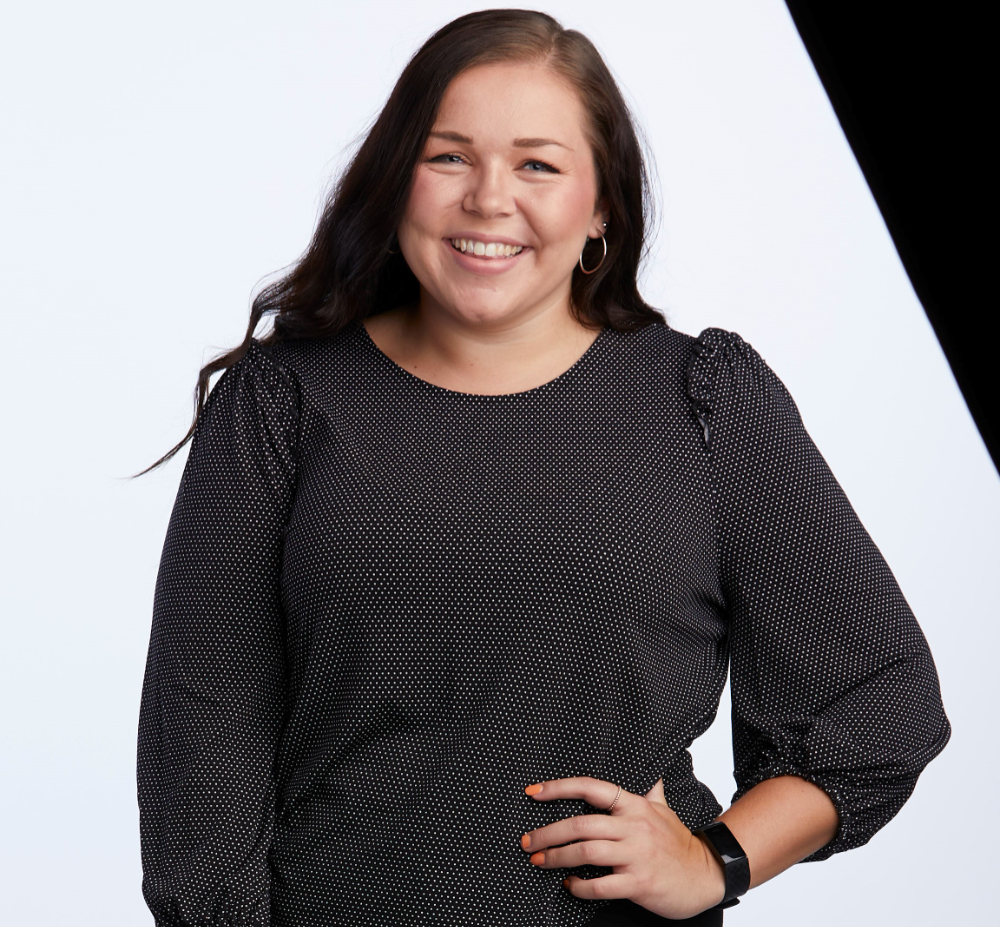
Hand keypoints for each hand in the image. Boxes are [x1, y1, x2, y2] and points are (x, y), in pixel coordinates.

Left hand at [520, 775, 725, 919]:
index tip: (534, 791)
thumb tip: (647, 770)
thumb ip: (649, 789)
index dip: (559, 788)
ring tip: (540, 861)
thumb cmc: (678, 842)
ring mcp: (636, 855)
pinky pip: (602, 885)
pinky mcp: (639, 882)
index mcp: (635, 805)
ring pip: (587, 852)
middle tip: (528, 841)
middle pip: (581, 824)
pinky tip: (570, 885)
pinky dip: (580, 886)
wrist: (706, 874)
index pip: (592, 788)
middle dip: (548, 832)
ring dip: (557, 857)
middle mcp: (634, 826)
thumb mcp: (663, 809)